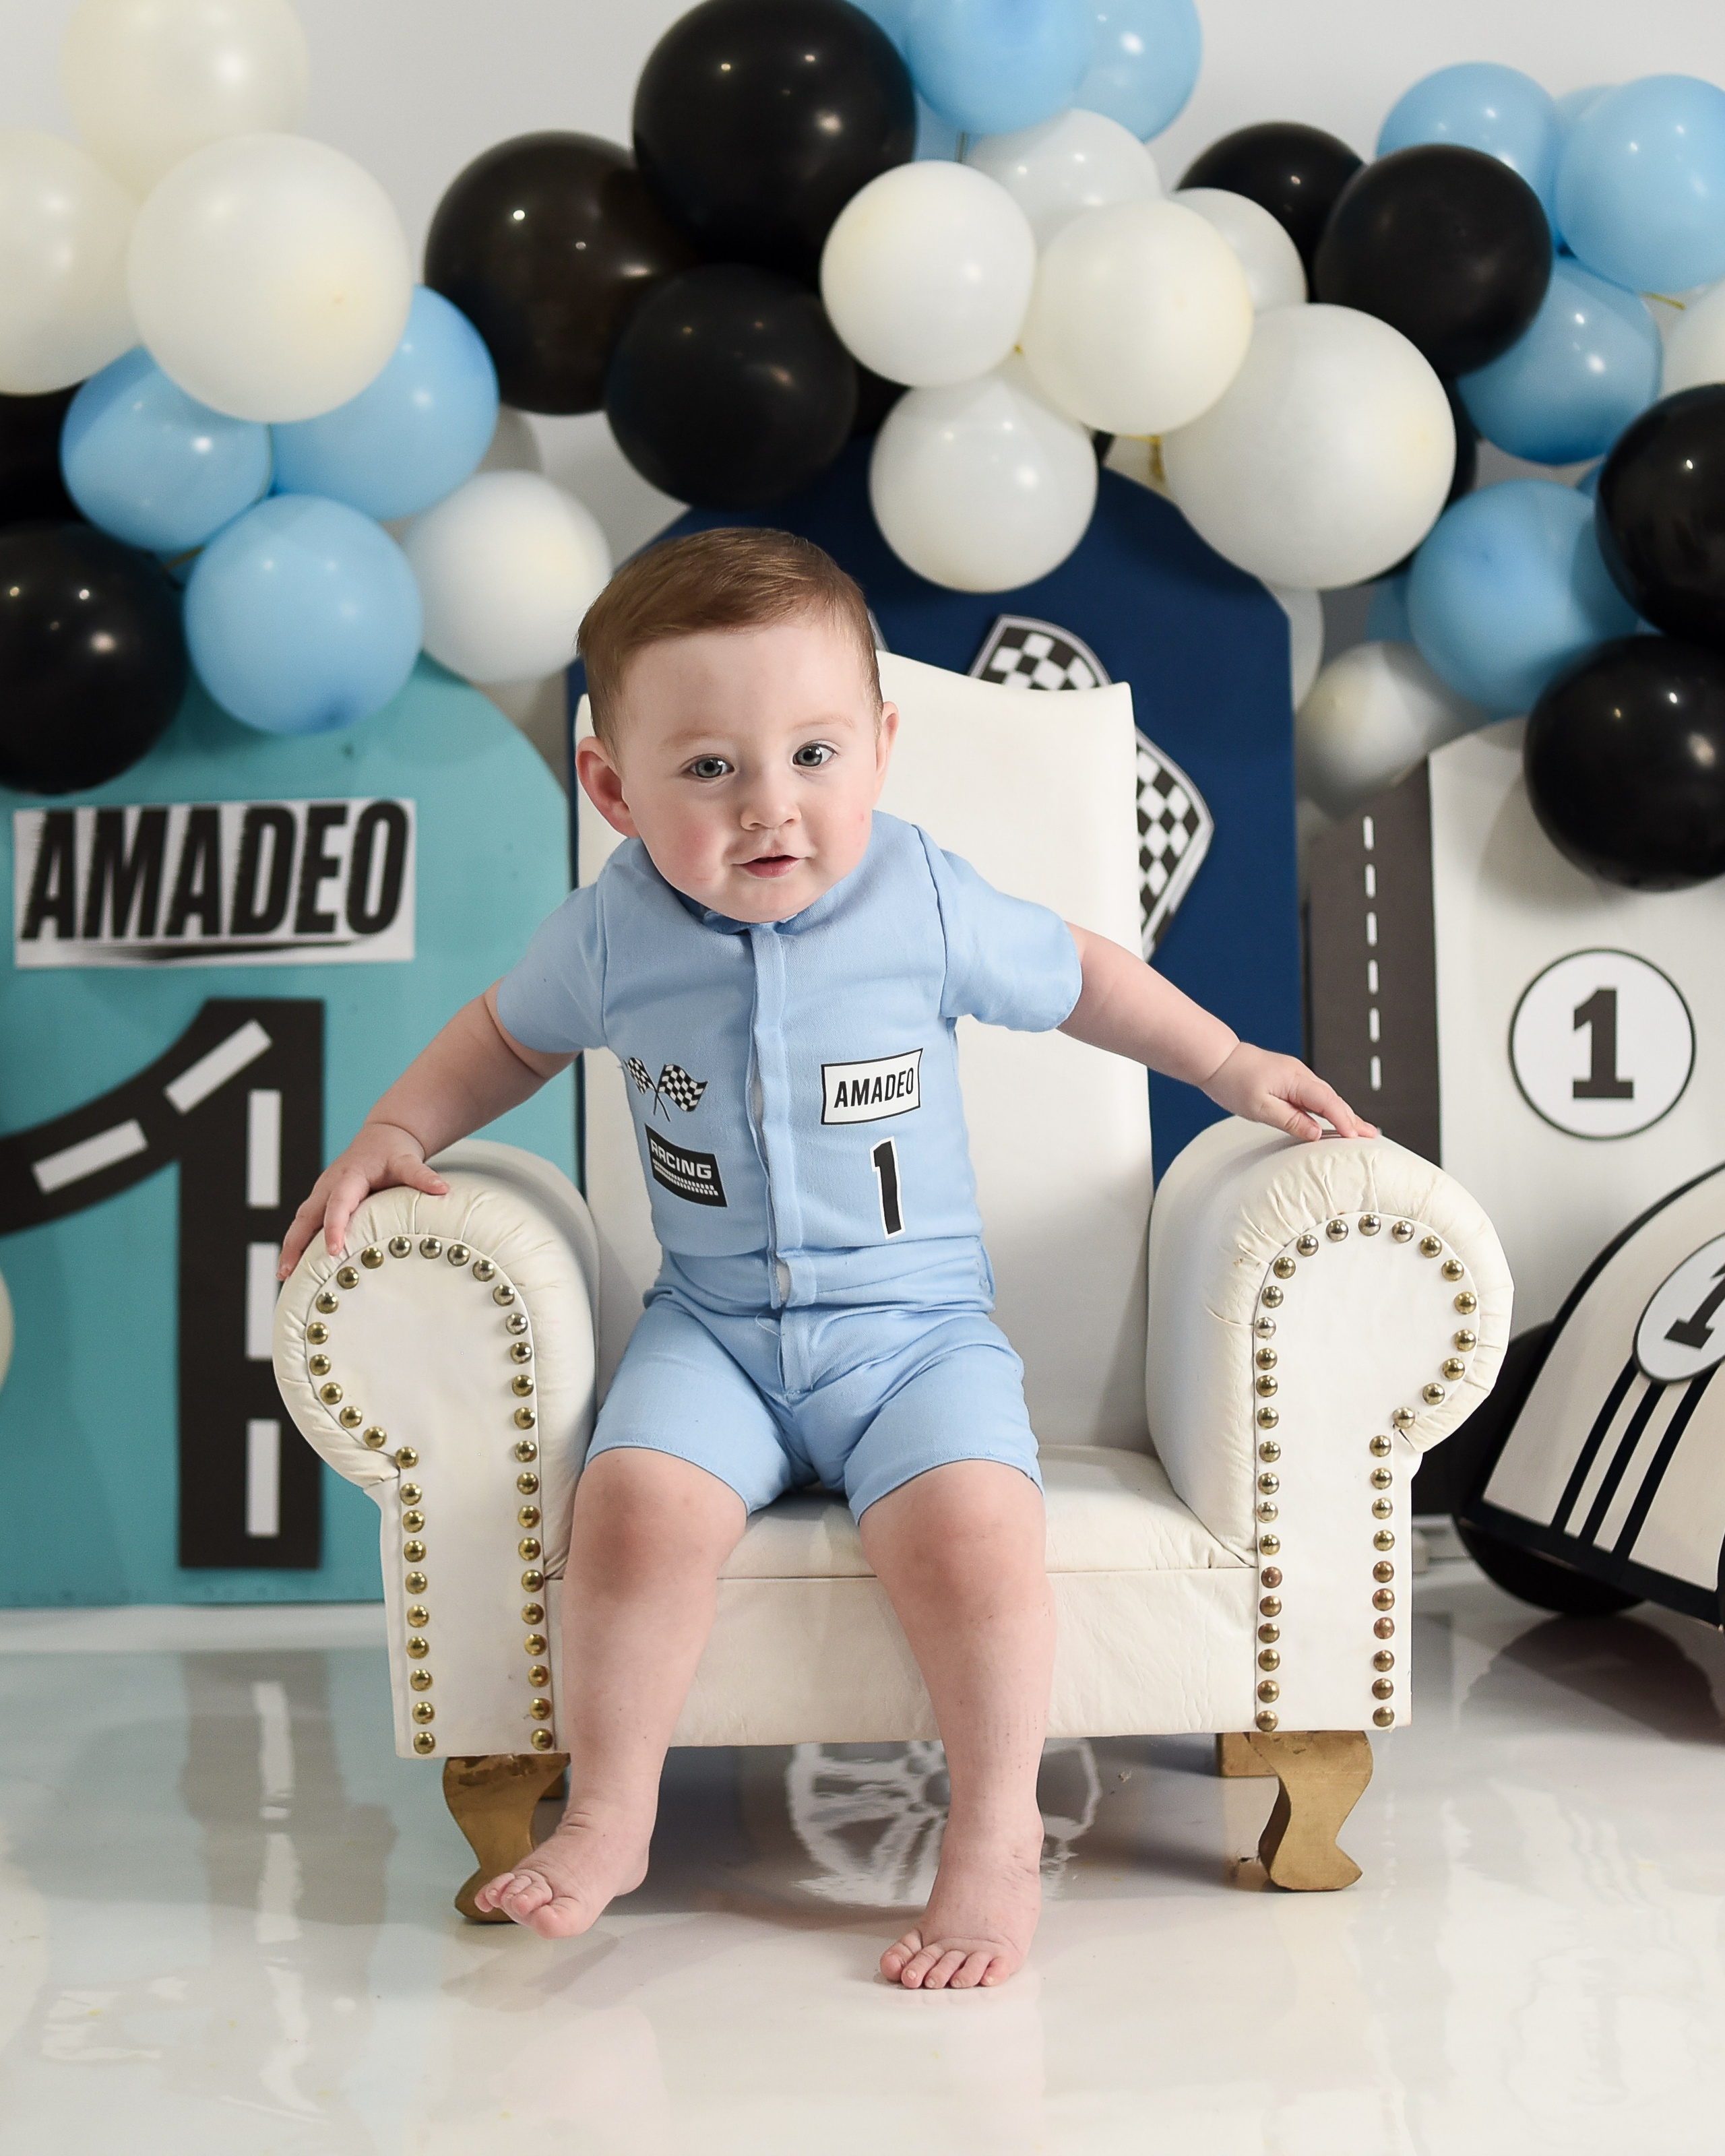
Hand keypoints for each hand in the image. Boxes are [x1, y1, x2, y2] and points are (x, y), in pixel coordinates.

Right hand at [277, 1121, 449, 1279]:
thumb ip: (422, 1176)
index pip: (338, 1204)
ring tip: (283, 1275)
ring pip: (301, 1220)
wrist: (382, 1135)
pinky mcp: (321, 1199)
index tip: (333, 1250)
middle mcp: (329, 1185)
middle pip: (306, 1215)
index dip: (334, 1226)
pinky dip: (297, 1241)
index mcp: (349, 1177)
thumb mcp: (408, 1161)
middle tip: (287, 1271)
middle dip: (295, 1243)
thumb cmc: (394, 1151)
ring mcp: (322, 1192)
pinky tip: (294, 1265)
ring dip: (290, 1246)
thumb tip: (442, 1190)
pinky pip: (305, 1222)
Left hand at [1201, 1042, 1377, 1142]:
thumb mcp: (1260, 1107)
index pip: (1328, 1103)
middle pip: (1333, 1100)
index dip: (1344, 1121)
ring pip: (1326, 1098)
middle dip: (1353, 1118)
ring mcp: (1297, 1076)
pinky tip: (1333, 1119)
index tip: (1357, 1137)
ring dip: (1343, 1114)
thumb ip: (1290, 1120)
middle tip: (1372, 1136)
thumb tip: (1317, 1133)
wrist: (1218, 1060)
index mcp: (1296, 1080)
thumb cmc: (1234, 1082)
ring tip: (1360, 1131)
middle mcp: (1301, 1075)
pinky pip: (1315, 1096)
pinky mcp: (1290, 1080)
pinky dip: (1328, 1108)